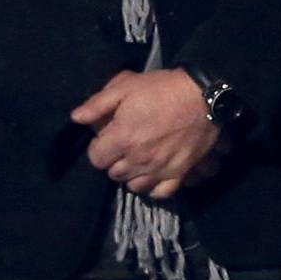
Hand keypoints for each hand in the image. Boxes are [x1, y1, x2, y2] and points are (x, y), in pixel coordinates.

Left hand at [71, 68, 223, 196]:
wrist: (204, 96)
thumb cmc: (163, 88)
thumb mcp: (126, 86)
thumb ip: (98, 104)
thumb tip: (76, 118)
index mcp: (121, 139)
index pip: (96, 158)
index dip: (98, 147)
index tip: (107, 138)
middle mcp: (138, 160)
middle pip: (114, 174)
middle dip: (115, 161)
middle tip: (124, 146)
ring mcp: (159, 169)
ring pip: (135, 186)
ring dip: (133, 175)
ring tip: (139, 161)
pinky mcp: (179, 174)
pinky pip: (160, 193)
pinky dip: (155, 187)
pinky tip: (155, 175)